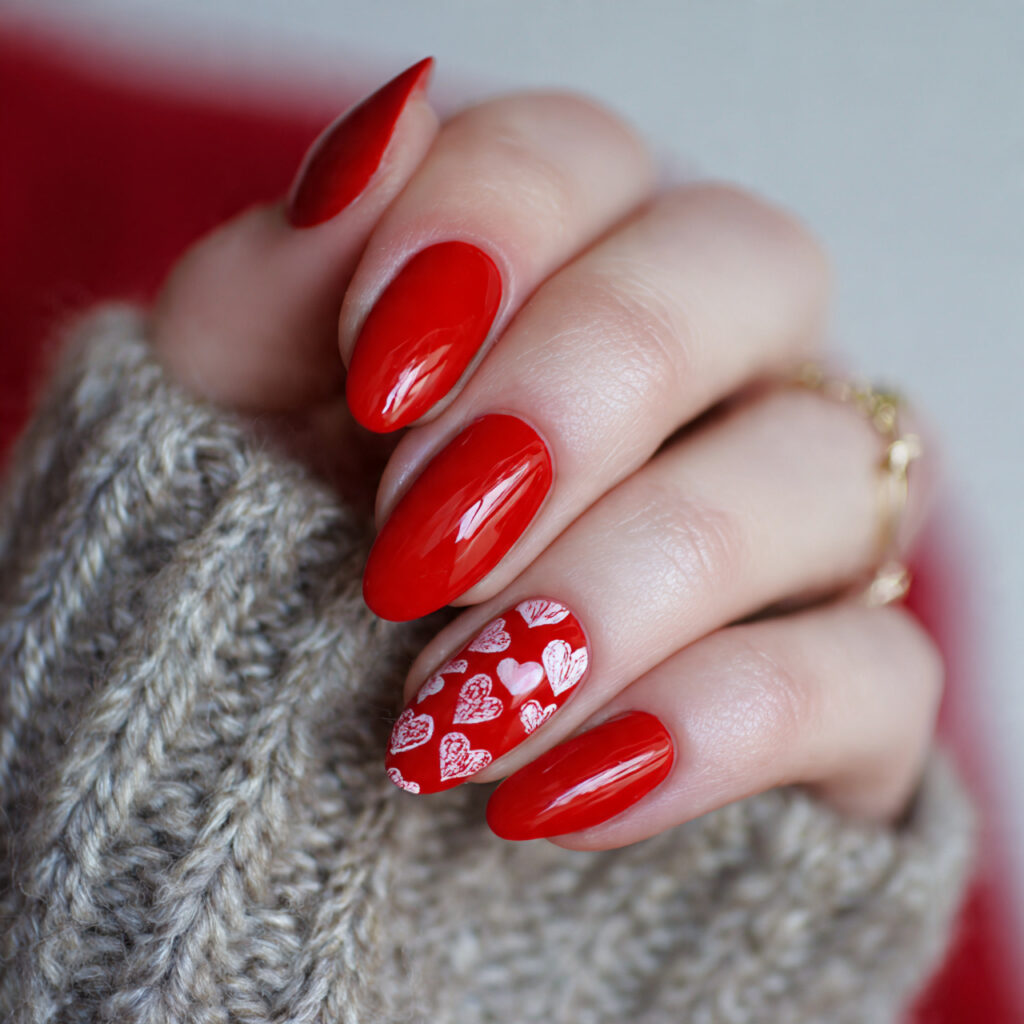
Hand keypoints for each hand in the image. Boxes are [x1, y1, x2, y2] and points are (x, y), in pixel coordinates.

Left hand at [151, 59, 940, 848]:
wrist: (339, 770)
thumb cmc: (289, 571)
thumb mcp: (234, 430)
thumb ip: (274, 291)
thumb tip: (366, 150)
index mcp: (569, 265)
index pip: (582, 157)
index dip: (494, 227)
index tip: (379, 370)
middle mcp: (718, 362)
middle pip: (748, 264)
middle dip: (584, 389)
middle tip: (419, 545)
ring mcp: (804, 516)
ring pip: (822, 471)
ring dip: (632, 581)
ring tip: (455, 708)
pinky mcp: (850, 682)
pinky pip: (870, 674)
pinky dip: (717, 731)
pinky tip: (557, 800)